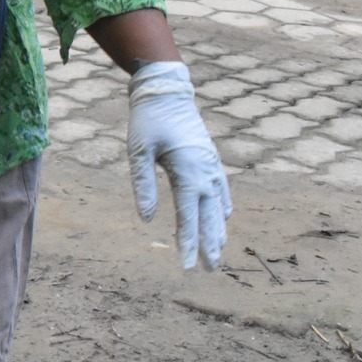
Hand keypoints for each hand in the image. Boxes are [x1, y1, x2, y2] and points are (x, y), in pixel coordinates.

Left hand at [127, 61, 231, 269]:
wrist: (167, 91)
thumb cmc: (148, 121)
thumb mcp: (138, 152)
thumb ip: (143, 185)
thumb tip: (148, 219)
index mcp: (187, 173)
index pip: (188, 218)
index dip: (188, 244)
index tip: (187, 267)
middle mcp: (205, 173)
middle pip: (209, 218)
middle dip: (209, 245)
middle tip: (208, 269)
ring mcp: (211, 166)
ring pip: (218, 206)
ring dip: (218, 230)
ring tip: (217, 252)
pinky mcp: (210, 159)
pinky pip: (221, 190)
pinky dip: (222, 207)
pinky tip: (222, 218)